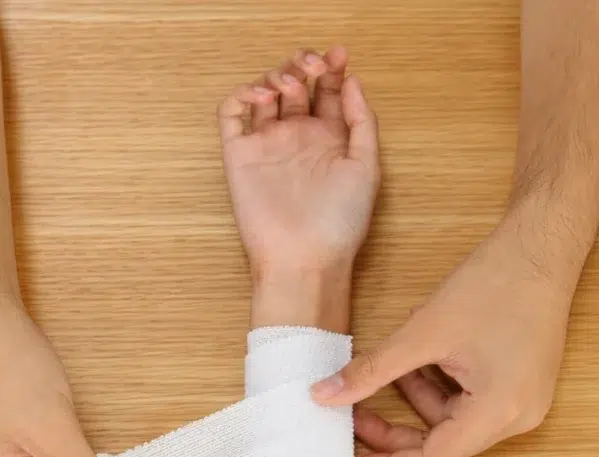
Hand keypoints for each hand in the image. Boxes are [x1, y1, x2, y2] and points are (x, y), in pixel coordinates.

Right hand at [217, 46, 379, 275]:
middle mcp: (298, 137)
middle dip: (303, 65)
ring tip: (289, 85)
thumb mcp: (367, 167)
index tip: (339, 55)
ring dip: (276, 75)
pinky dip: (242, 94)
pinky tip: (261, 96)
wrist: (304, 258)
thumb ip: (361, 121)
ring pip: (265, 92)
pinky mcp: (240, 154)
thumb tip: (353, 80)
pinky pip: (232, 114)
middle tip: (312, 67)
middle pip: (296, 85)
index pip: (329, 91)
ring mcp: (268, 144)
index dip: (333, 68)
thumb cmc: (340, 222)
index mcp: (330, 139)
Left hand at [311, 206, 585, 456]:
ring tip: (388, 367)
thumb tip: (324, 395)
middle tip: (353, 412)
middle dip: (395, 430)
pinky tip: (420, 357)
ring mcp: (522, 402)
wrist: (541, 249)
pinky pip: (470, 401)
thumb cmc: (494, 284)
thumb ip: (372, 370)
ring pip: (454, 420)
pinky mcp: (520, 385)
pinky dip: (439, 385)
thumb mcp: (423, 331)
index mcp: (499, 411)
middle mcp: (517, 417)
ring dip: (415, 400)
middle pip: (444, 443)